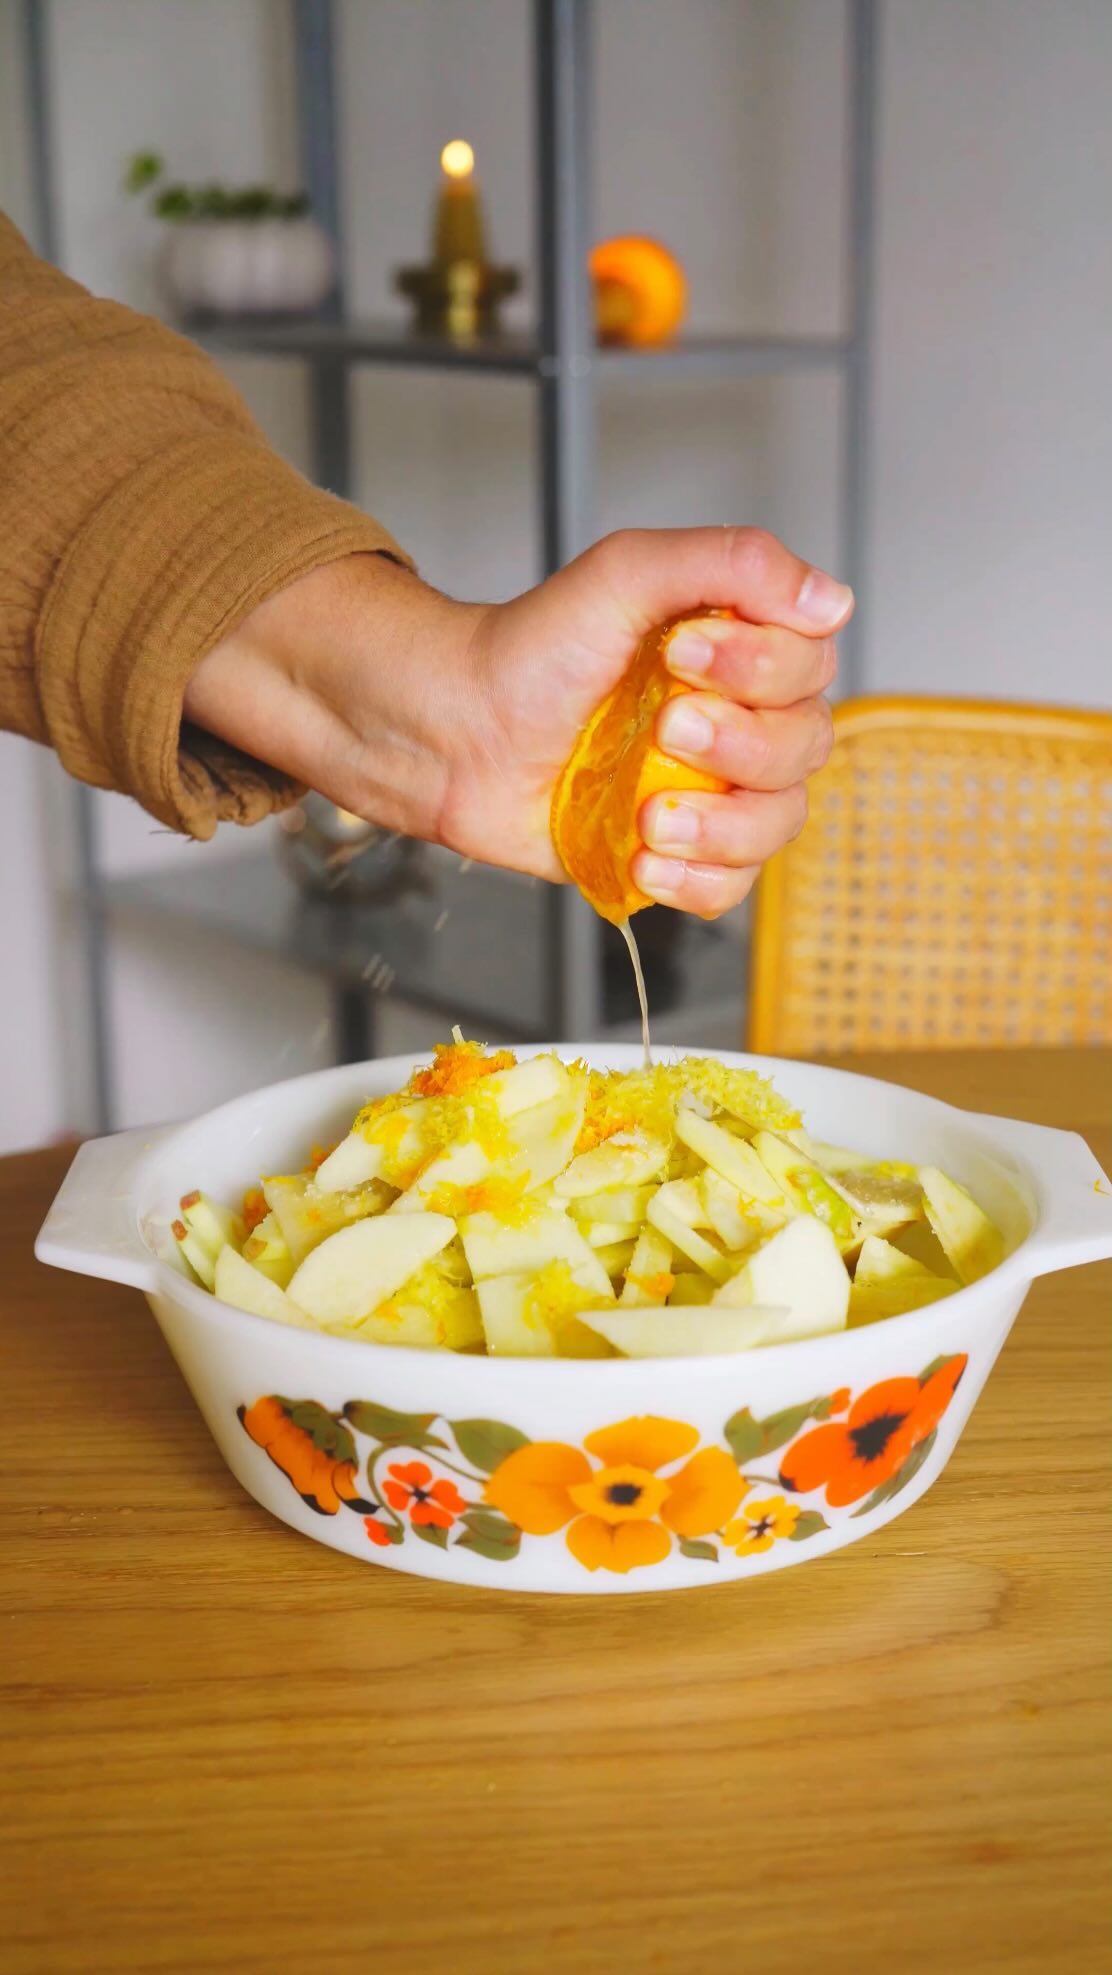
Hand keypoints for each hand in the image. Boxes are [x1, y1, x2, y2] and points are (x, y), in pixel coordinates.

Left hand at [184, 527, 851, 919]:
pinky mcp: (676, 851)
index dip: (762, 667)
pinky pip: (732, 887)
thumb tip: (831, 599)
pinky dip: (698, 882)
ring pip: (778, 823)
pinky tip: (649, 857)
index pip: (812, 662)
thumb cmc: (529, 650)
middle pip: (805, 747)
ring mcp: (709, 790)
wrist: (451, 732)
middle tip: (664, 729)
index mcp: (737, 646)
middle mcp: (737, 717)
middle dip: (740, 746)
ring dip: (723, 825)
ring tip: (652, 815)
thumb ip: (730, 563)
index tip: (681, 653)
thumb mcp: (625, 573)